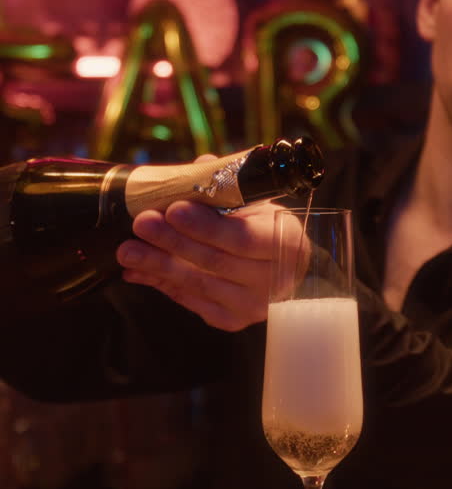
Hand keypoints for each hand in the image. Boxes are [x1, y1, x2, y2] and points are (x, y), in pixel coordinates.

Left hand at [116, 197, 278, 331]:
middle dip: (173, 242)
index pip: (242, 238)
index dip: (206, 226)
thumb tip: (197, 168)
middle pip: (216, 263)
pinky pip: (191, 301)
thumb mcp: (254, 202)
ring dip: (158, 266)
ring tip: (127, 251)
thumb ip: (225, 187)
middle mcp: (275, 281)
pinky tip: (138, 271)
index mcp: (286, 243)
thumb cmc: (263, 227)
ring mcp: (253, 305)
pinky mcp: (231, 319)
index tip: (173, 210)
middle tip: (141, 224)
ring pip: (198, 285)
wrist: (279, 266)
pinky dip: (162, 284)